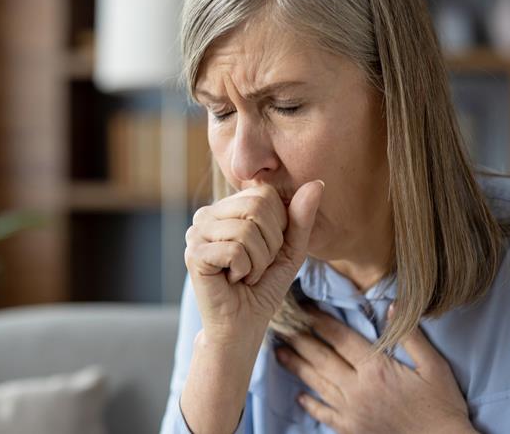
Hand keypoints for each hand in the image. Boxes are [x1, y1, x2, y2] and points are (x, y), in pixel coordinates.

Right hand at [184, 181, 323, 340]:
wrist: (243, 325)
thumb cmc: (263, 286)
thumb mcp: (290, 249)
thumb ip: (301, 217)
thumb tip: (317, 183)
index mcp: (227, 208)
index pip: (264, 195)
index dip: (279, 227)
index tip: (267, 251)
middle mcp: (206, 214)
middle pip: (256, 208)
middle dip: (270, 244)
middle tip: (256, 266)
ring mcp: (195, 233)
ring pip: (246, 231)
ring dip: (258, 262)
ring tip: (245, 275)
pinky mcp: (193, 254)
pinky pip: (235, 251)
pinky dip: (245, 271)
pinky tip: (233, 280)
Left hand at [276, 307, 475, 433]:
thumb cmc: (442, 405)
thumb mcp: (434, 366)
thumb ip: (411, 336)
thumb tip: (393, 306)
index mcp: (376, 369)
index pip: (340, 338)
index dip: (319, 320)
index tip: (304, 308)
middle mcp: (358, 389)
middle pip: (321, 358)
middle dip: (299, 339)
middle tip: (281, 325)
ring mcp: (352, 411)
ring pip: (317, 384)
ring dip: (297, 366)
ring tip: (279, 352)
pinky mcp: (352, 429)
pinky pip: (325, 415)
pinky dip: (311, 404)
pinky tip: (300, 396)